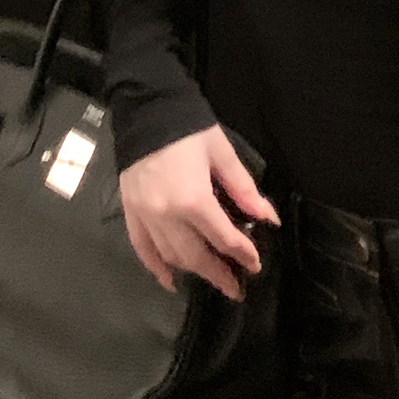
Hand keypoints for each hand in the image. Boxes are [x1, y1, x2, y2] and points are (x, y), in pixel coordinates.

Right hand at [118, 123, 279, 302]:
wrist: (145, 110)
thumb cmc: (188, 129)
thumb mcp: (222, 153)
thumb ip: (243, 189)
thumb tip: (267, 217)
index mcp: (194, 200)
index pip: (224, 238)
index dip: (243, 254)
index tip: (255, 265)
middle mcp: (167, 215)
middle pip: (197, 256)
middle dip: (219, 274)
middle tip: (236, 288)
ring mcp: (145, 216)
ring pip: (171, 256)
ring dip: (193, 272)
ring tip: (211, 278)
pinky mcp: (130, 212)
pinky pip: (142, 248)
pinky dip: (156, 268)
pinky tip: (170, 281)